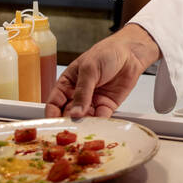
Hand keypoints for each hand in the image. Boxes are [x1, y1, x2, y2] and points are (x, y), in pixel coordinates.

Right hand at [44, 23, 159, 118]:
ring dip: (83, 125)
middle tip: (69, 129)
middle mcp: (78, 94)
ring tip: (83, 129)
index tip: (52, 124)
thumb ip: (82, 92)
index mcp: (68, 83)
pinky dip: (98, 124)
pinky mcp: (107, 106)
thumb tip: (75, 111)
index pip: (54, 102)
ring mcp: (92, 101)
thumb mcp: (89, 69)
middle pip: (68, 113)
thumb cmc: (107, 52)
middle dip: (68, 122)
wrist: (131, 52)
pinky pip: (100, 119)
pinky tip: (97, 125)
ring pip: (84, 119)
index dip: (51, 114)